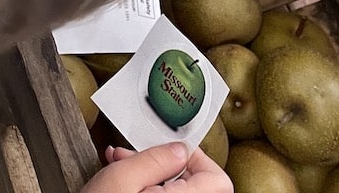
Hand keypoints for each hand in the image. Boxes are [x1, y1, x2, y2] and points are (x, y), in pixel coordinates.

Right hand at [81, 145, 230, 192]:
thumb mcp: (120, 179)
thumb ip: (154, 160)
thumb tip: (179, 150)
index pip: (217, 181)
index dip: (197, 160)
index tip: (170, 152)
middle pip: (200, 188)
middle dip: (167, 166)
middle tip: (134, 158)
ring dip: (155, 179)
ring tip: (122, 171)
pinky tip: (128, 189)